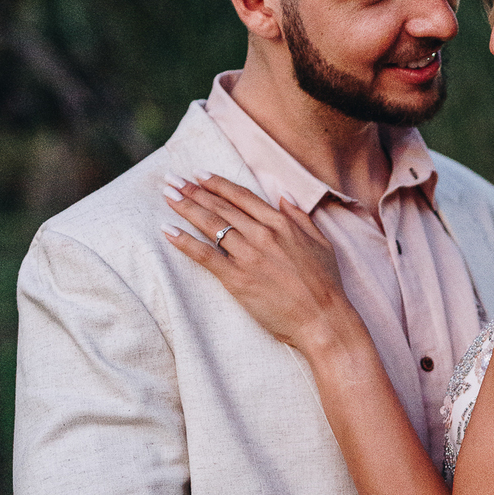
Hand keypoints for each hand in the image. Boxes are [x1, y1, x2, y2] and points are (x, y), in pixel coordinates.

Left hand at [162, 173, 357, 354]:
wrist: (323, 319)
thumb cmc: (326, 285)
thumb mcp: (322, 243)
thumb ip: (301, 218)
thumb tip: (284, 197)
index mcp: (282, 224)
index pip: (242, 197)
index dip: (218, 184)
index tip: (199, 175)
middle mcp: (263, 234)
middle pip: (221, 207)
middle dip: (194, 191)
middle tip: (172, 180)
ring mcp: (249, 256)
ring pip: (211, 225)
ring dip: (186, 207)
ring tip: (168, 195)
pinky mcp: (237, 279)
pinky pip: (205, 255)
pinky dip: (184, 242)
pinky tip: (168, 231)